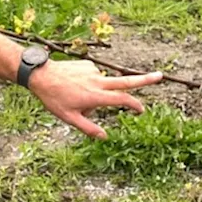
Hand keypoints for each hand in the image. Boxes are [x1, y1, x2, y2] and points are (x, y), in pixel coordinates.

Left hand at [28, 59, 163, 138]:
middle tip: (160, 76)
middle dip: (144, 79)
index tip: (142, 110)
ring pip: (102, 85)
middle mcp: (98, 82)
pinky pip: (93, 77)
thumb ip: (89, 128)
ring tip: (73, 96)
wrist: (41, 75)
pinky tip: (73, 85)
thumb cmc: (54, 99)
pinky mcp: (88, 64)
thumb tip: (105, 137)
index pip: (122, 99)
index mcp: (95, 96)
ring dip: (95, 92)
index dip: (135, 105)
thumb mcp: (69, 118)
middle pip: (126, 81)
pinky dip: (88, 83)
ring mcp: (93, 71)